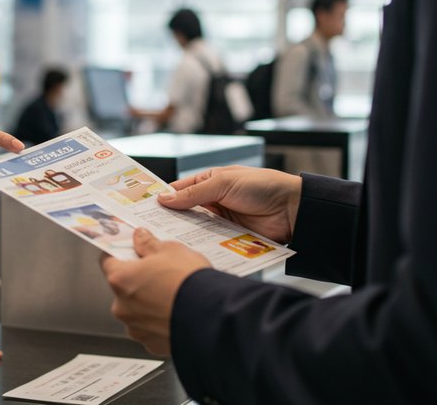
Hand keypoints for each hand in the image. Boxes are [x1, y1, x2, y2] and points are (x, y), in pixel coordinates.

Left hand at [100, 228, 210, 355]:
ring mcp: (137, 329)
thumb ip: (149, 243)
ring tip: (174, 296)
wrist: (214, 316)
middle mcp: (122, 307)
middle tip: (161, 273)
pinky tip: (178, 313)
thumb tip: (140, 237)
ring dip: (149, 304)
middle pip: (123, 289)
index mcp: (121, 279)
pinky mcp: (152, 345)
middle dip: (139, 281)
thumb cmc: (189, 282)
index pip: (108, 261)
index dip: (120, 254)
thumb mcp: (170, 249)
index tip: (132, 251)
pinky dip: (161, 322)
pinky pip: (152, 330)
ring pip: (137, 312)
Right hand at [161, 166, 300, 243]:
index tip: (142, 209)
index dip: (162, 198)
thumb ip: (194, 193)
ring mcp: (221, 222)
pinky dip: (201, 247)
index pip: (178, 190)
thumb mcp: (224, 183)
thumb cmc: (261, 186)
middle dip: (169, 221)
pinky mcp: (230, 239)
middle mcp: (212, 202)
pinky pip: (211, 244)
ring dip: (184, 236)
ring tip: (165, 245)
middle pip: (184, 213)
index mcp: (209, 182)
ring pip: (195, 230)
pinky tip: (188, 253)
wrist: (293, 209)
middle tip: (149, 231)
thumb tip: (163, 198)